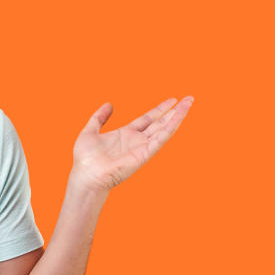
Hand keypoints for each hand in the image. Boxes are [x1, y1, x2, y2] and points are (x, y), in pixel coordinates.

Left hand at [71, 96, 193, 192]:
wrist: (86, 175)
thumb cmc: (85, 160)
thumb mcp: (90, 131)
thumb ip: (99, 118)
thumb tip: (109, 104)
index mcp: (125, 134)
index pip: (147, 119)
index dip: (159, 110)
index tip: (172, 100)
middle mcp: (136, 140)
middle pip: (160, 123)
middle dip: (174, 111)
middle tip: (189, 99)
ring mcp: (142, 147)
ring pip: (164, 129)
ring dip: (177, 116)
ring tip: (189, 103)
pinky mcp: (144, 154)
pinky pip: (160, 139)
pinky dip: (171, 128)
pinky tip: (179, 117)